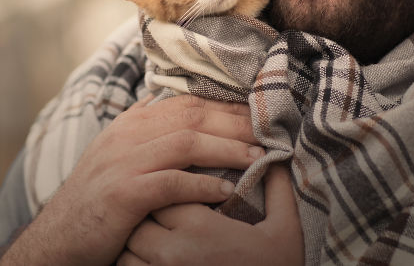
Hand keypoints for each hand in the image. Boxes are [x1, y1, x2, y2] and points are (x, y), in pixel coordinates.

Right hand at [0, 95, 263, 265]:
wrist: (56, 239)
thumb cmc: (96, 202)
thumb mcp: (118, 157)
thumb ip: (145, 132)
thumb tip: (175, 109)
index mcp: (130, 124)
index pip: (186, 103)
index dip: (225, 106)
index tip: (258, 114)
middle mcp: (127, 135)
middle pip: (192, 116)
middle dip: (235, 122)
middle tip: (270, 131)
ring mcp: (123, 163)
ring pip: (186, 143)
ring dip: (228, 149)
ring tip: (259, 158)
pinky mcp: (123, 194)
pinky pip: (171, 184)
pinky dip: (203, 185)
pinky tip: (227, 192)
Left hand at [118, 164, 303, 265]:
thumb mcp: (285, 230)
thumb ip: (277, 190)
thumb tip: (276, 158)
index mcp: (199, 227)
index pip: (162, 190)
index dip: (170, 190)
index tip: (183, 196)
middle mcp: (172, 252)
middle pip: (138, 220)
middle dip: (150, 216)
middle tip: (169, 220)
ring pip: (128, 251)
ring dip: (138, 246)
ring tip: (160, 245)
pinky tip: (159, 265)